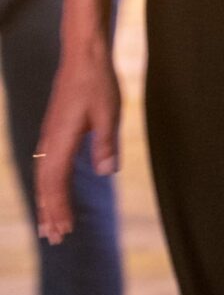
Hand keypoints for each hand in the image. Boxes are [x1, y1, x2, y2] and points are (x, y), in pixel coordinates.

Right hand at [34, 37, 120, 243]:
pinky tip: (52, 194)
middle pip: (45, 184)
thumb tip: (105, 172)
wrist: (84, 55)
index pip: (56, 182)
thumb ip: (106, 142)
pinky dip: (49, 185)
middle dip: (49, 212)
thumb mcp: (109, 112)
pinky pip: (47, 164)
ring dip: (47, 202)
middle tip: (52, 240)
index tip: (64, 230)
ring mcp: (50, 136)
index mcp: (62, 138)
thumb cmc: (98, 81)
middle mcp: (51, 140)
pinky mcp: (54, 130)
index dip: (59, 207)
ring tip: (49, 225)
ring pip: (43, 175)